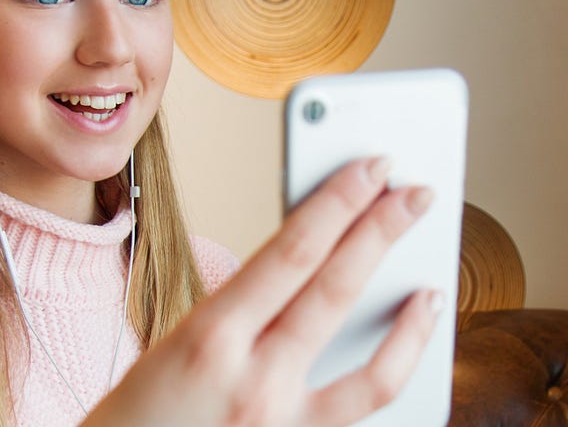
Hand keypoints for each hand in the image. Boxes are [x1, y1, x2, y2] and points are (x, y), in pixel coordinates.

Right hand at [83, 157, 441, 426]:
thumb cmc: (136, 416)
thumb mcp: (175, 345)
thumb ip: (241, 309)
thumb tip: (311, 263)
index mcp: (208, 340)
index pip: (290, 252)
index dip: (338, 202)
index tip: (370, 167)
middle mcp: (251, 383)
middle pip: (335, 292)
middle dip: (382, 232)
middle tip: (417, 192)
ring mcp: (282, 426)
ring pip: (372, 370)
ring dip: (411, 324)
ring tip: (431, 287)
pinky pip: (362, 412)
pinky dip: (392, 375)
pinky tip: (409, 350)